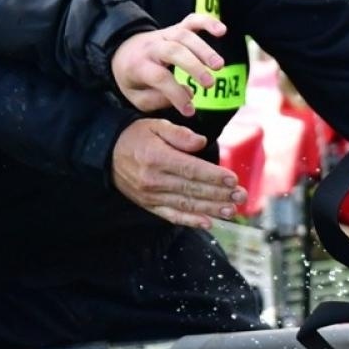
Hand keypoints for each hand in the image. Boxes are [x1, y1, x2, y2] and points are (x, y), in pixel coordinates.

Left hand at [111, 13, 226, 115]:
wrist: (122, 52)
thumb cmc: (133, 79)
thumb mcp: (135, 97)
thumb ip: (156, 100)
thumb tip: (186, 94)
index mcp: (138, 66)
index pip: (159, 77)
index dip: (176, 94)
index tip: (190, 111)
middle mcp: (151, 47)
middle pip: (173, 51)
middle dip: (193, 66)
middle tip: (210, 84)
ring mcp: (164, 35)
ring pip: (184, 36)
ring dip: (204, 49)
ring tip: (220, 66)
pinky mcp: (175, 28)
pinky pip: (191, 21)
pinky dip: (207, 22)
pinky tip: (222, 30)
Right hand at [111, 119, 244, 228]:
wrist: (106, 153)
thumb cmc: (136, 136)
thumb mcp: (156, 125)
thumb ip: (180, 134)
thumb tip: (201, 143)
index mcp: (157, 158)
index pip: (191, 169)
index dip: (213, 176)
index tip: (232, 179)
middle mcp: (154, 180)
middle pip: (192, 189)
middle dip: (219, 194)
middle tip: (241, 196)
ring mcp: (151, 195)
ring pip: (186, 205)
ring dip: (211, 209)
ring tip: (232, 210)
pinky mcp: (148, 204)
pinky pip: (171, 215)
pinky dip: (190, 221)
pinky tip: (207, 223)